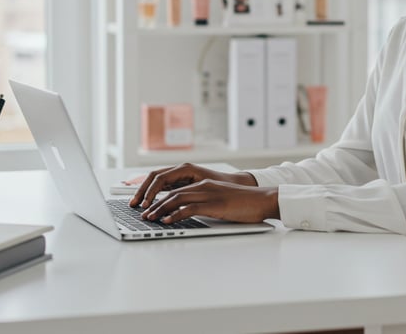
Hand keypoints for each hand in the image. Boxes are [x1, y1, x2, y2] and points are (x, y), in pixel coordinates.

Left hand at [139, 179, 279, 223]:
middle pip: (171, 191)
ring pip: (176, 198)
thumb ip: (204, 204)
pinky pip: (188, 208)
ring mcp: (208, 194)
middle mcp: (203, 186)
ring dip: (159, 209)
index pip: (175, 187)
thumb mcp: (220, 201)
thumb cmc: (244, 203)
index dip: (158, 196)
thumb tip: (187, 214)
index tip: (147, 205)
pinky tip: (167, 221)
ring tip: (149, 218)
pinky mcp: (213, 204)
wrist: (262, 200)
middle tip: (142, 213)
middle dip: (153, 202)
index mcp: (203, 184)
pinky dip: (174, 215)